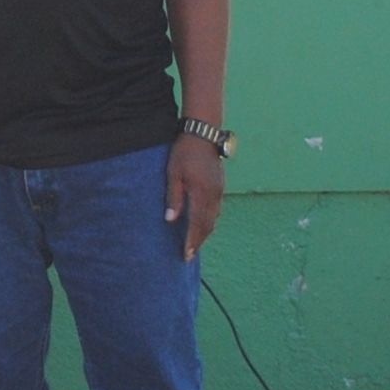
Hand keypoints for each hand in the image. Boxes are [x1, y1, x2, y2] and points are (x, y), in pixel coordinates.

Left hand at [164, 133, 227, 259]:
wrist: (203, 134)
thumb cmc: (184, 152)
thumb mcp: (173, 174)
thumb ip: (174, 197)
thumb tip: (170, 220)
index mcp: (201, 192)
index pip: (197, 223)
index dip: (192, 240)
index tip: (186, 254)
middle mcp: (213, 194)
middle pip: (208, 224)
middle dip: (199, 241)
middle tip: (189, 255)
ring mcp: (219, 190)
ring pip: (214, 218)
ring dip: (205, 233)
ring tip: (195, 244)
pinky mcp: (219, 186)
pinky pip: (216, 209)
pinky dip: (209, 221)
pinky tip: (203, 225)